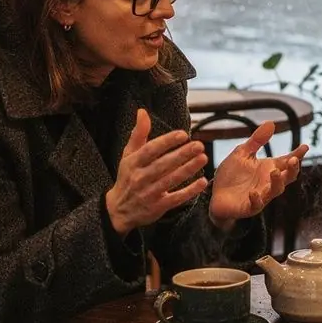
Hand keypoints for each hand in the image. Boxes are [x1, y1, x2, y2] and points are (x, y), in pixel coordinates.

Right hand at [106, 110, 207, 235]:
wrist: (119, 211)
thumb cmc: (127, 177)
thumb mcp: (128, 155)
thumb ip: (138, 134)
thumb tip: (142, 112)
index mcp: (133, 163)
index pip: (150, 150)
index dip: (166, 142)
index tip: (183, 134)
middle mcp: (140, 178)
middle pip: (163, 165)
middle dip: (182, 154)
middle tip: (199, 145)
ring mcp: (149, 194)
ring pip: (171, 180)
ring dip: (188, 169)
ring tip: (203, 158)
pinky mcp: (158, 207)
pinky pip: (176, 198)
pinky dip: (189, 191)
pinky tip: (202, 182)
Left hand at [209, 121, 307, 229]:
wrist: (215, 195)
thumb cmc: (231, 175)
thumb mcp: (242, 153)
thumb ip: (257, 140)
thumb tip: (271, 123)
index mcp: (268, 168)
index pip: (287, 161)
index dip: (297, 155)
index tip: (305, 147)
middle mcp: (268, 182)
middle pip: (287, 177)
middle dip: (293, 169)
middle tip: (294, 160)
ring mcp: (261, 195)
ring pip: (275, 190)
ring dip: (277, 182)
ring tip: (275, 172)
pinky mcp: (249, 206)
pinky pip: (256, 204)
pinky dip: (256, 199)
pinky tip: (253, 192)